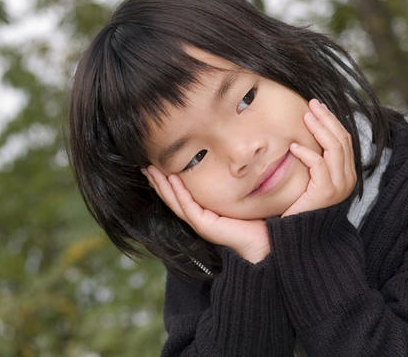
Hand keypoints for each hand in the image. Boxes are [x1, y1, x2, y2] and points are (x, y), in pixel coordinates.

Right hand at [142, 166, 270, 263]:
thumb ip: (227, 188)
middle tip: (145, 166)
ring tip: (151, 170)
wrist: (263, 242)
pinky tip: (172, 179)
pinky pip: (188, 206)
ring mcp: (199, 223)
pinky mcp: (205, 225)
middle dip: (157, 182)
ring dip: (162, 185)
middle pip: (170, 198)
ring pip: (174, 201)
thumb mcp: (235, 200)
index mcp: (201, 214)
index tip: (155, 166)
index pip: (178, 196)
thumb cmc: (253, 221)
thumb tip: (230, 166)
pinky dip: (179, 192)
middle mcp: (197, 219)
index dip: (165, 182)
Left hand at [282, 99, 356, 216]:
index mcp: (347, 174)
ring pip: (334, 148)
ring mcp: (339, 186)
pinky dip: (307, 154)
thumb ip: (316, 161)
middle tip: (311, 104)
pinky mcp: (326, 193)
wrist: (300, 236)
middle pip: (342, 139)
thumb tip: (306, 136)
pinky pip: (319, 166)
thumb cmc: (302, 206)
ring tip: (305, 117)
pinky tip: (294, 147)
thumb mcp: (312, 179)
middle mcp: (348, 179)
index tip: (317, 107)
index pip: (344, 140)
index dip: (332, 121)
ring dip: (319, 129)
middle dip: (327, 118)